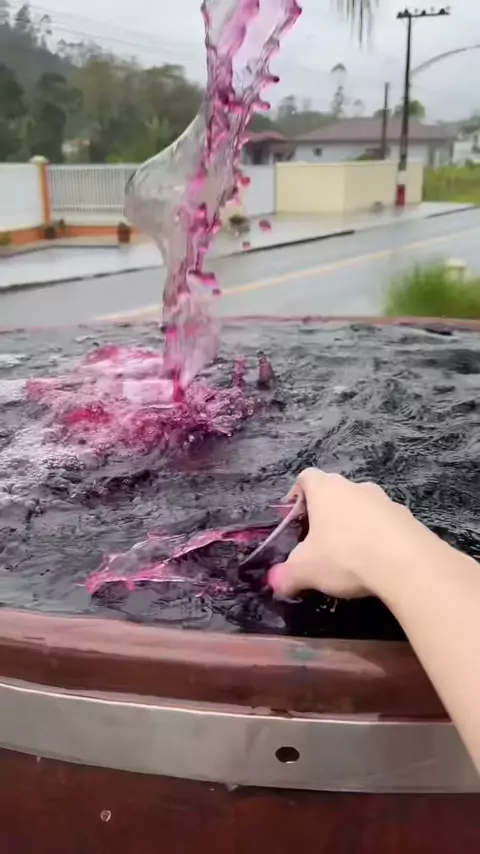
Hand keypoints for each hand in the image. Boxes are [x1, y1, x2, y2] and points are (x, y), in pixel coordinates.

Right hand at [268, 469, 443, 599]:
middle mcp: (355, 486)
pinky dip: (378, 538)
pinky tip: (377, 562)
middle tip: (319, 543)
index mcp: (326, 489)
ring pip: (362, 508)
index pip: (306, 477)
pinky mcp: (408, 518)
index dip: (296, 495)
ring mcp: (385, 500)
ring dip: (354, 525)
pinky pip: (386, 524)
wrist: (407, 563)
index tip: (294, 519)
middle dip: (326, 515)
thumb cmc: (345, 556)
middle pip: (335, 493)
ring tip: (350, 556)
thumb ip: (286, 576)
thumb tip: (274, 582)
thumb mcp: (305, 570)